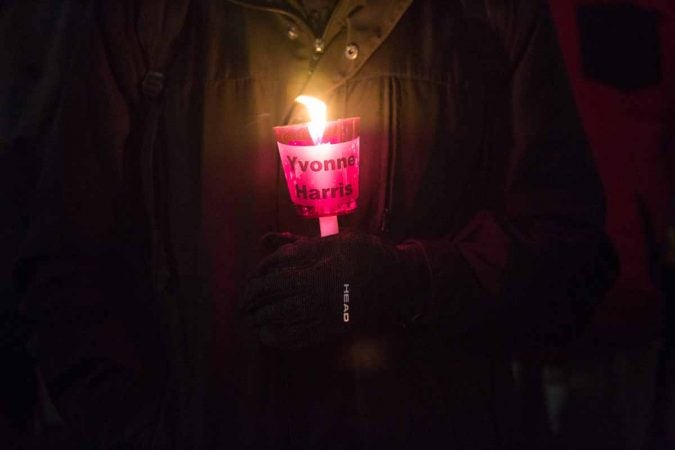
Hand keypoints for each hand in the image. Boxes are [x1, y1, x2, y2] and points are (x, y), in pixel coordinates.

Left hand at [243, 231, 428, 349]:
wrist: (395, 280)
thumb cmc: (362, 253)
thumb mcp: (329, 241)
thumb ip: (294, 245)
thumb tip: (264, 240)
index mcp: (313, 272)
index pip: (271, 280)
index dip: (255, 282)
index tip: (249, 283)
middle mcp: (314, 297)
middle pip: (271, 304)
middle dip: (253, 305)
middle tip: (243, 305)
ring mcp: (323, 317)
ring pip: (282, 324)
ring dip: (262, 323)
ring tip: (252, 320)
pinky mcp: (331, 330)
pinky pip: (300, 340)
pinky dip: (280, 340)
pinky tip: (270, 336)